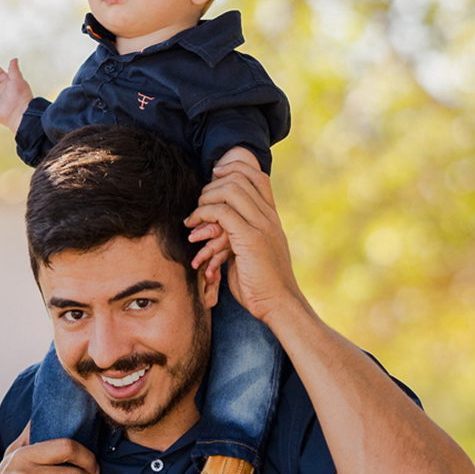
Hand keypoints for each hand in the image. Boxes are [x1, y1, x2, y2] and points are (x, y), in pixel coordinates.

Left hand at [187, 146, 263, 281]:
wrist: (280, 304)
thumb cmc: (263, 285)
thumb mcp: (254, 254)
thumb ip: (242, 237)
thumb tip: (222, 231)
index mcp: (272, 218)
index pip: (258, 176)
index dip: (234, 169)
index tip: (214, 177)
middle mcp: (269, 217)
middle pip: (240, 178)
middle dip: (212, 186)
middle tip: (198, 204)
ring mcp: (261, 226)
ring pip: (230, 190)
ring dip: (205, 199)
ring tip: (193, 218)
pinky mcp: (250, 238)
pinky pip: (221, 212)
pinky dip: (203, 214)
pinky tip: (193, 228)